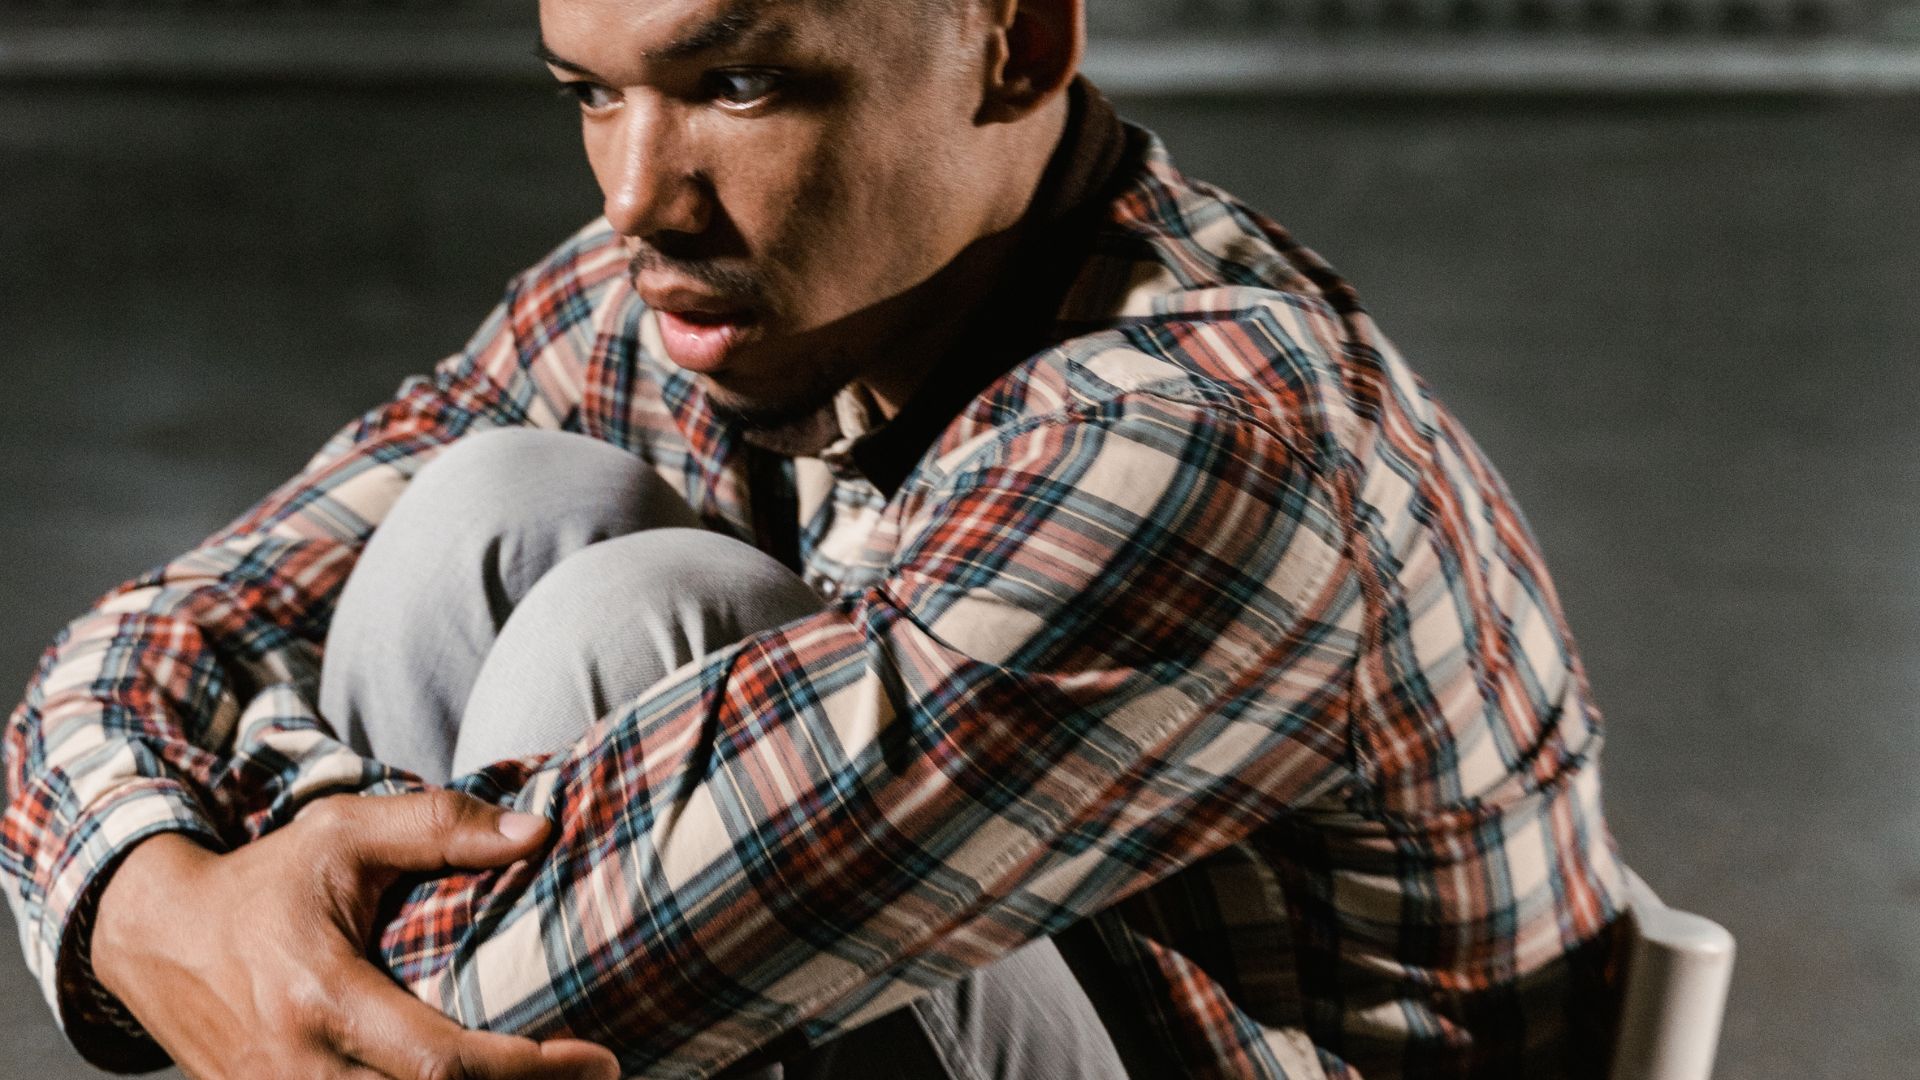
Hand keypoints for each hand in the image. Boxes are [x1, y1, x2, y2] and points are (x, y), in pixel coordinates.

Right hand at [92, 790, 619, 1079]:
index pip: (438, 1064)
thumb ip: (439, 826)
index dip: (525, 1071)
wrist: (156, 935)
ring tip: (547, 1079)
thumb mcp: (344, 833)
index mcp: (321, 998)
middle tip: (594, 1076)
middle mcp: (298, 1068)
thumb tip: (537, 830)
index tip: (595, 1058)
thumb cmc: (265, 880)